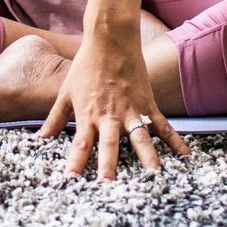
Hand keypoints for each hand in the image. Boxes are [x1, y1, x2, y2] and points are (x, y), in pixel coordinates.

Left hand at [37, 26, 187, 179]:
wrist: (110, 39)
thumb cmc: (86, 65)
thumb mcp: (65, 91)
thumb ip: (54, 117)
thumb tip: (41, 138)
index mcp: (88, 115)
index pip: (80, 143)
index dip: (76, 161)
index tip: (72, 179)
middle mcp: (110, 116)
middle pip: (109, 145)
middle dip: (109, 166)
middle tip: (110, 186)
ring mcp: (131, 110)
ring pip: (140, 138)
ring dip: (147, 157)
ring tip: (153, 177)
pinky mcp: (147, 104)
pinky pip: (163, 126)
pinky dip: (175, 141)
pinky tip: (185, 156)